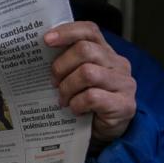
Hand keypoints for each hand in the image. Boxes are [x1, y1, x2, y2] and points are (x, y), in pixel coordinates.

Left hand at [44, 22, 135, 142]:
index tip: (46, 40)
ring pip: (88, 73)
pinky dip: (78, 104)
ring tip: (63, 99)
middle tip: (53, 82)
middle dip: (61, 66)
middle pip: (85, 50)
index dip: (67, 32)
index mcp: (105, 52)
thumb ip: (67, 62)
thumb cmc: (86, 101)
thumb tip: (39, 52)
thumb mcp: (77, 77)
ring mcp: (124, 84)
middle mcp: (118, 63)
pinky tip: (75, 110)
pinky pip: (93, 97)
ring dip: (68, 88)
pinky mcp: (125, 104)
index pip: (89, 30)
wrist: (104, 132)